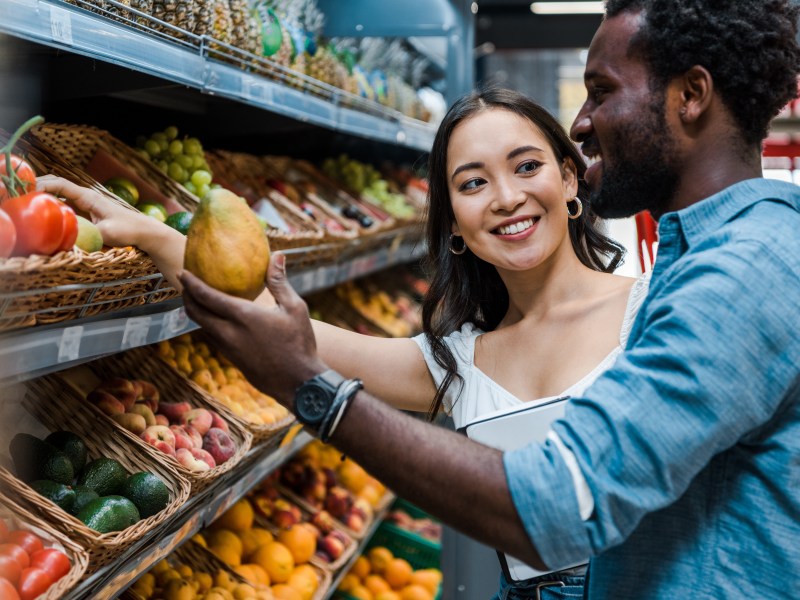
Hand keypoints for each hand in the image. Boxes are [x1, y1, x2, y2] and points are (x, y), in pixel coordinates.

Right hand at [37, 175, 157, 248]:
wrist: (146, 233)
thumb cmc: (130, 230)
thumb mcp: (107, 233)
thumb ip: (87, 234)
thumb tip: (66, 238)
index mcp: (89, 197)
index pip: (60, 184)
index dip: (42, 185)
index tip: (27, 192)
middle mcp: (86, 197)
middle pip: (56, 185)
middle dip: (38, 187)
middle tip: (21, 197)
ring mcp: (86, 205)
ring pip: (60, 195)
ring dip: (44, 196)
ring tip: (28, 203)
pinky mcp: (87, 214)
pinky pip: (65, 205)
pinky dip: (53, 206)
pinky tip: (45, 214)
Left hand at [179, 253, 325, 406]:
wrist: (298, 382)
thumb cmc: (300, 342)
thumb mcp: (295, 308)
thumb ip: (280, 281)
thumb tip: (277, 254)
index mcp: (243, 316)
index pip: (206, 296)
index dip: (191, 283)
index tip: (182, 272)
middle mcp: (229, 333)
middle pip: (196, 313)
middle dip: (186, 297)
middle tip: (185, 284)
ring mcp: (228, 349)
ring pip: (202, 327)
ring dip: (196, 312)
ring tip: (197, 299)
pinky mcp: (232, 360)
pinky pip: (212, 338)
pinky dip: (208, 325)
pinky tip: (216, 320)